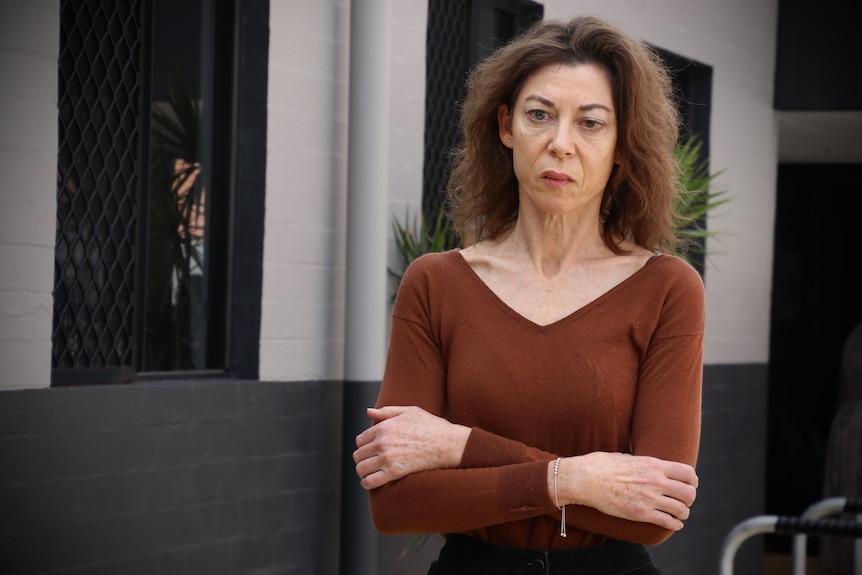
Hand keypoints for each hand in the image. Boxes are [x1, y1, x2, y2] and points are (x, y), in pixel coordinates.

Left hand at [353, 406, 470, 489]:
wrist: (449, 444)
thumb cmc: (432, 426)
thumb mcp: (410, 411)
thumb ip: (387, 411)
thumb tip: (369, 412)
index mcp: (384, 427)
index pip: (360, 439)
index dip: (365, 445)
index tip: (371, 449)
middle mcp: (382, 442)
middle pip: (358, 454)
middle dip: (363, 458)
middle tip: (372, 461)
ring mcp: (387, 458)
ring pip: (361, 468)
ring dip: (364, 471)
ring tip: (371, 471)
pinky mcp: (394, 472)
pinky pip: (370, 481)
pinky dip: (367, 483)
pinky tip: (371, 481)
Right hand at [554, 452, 697, 530]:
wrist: (585, 479)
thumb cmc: (601, 465)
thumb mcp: (627, 457)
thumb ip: (643, 463)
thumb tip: (649, 467)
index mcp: (653, 465)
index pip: (688, 474)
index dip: (693, 481)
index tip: (690, 484)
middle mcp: (655, 481)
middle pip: (689, 493)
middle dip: (689, 498)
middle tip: (684, 501)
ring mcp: (649, 498)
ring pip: (682, 510)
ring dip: (683, 513)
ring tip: (678, 514)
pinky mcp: (640, 513)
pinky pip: (667, 522)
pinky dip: (674, 525)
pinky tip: (674, 524)